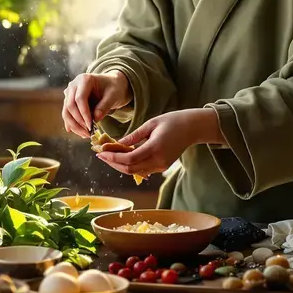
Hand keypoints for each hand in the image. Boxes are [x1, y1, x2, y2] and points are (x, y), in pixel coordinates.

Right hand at [62, 71, 131, 137]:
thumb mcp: (113, 95)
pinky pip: (68, 114)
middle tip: (88, 132)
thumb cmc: (113, 87)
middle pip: (70, 105)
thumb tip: (95, 119)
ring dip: (74, 125)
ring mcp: (69, 93)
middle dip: (78, 121)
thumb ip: (104, 106)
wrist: (111, 84)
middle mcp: (73, 85)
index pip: (80, 98)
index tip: (90, 126)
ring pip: (66, 111)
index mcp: (84, 79)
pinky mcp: (69, 101)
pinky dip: (72, 124)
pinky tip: (77, 132)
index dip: (84, 113)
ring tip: (85, 134)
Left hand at [97, 108, 223, 176]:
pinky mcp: (162, 167)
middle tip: (102, 155)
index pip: (129, 159)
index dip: (113, 158)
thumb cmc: (171, 121)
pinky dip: (130, 165)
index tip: (101, 153)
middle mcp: (158, 160)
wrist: (191, 128)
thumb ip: (133, 136)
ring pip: (135, 171)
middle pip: (130, 169)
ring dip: (120, 165)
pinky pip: (142, 169)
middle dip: (113, 164)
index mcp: (155, 148)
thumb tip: (117, 144)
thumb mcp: (150, 124)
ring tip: (109, 156)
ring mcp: (161, 166)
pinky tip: (122, 157)